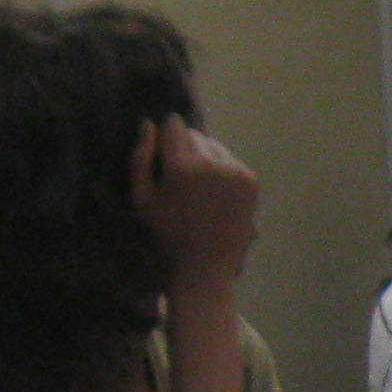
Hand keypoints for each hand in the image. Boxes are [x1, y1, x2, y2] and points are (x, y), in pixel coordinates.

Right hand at [133, 116, 261, 293]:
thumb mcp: (141, 198)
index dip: (165, 137)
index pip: (174, 125)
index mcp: (184, 166)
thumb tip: (148, 123)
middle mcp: (214, 163)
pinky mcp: (251, 181)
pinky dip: (221, 171)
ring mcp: (236, 171)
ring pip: (214, 146)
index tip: (163, 156)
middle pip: (195, 135)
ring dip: (204, 158)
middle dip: (185, 148)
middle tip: (180, 178)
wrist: (205, 269)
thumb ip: (141, 158)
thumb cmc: (165, 236)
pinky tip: (213, 196)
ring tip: (198, 189)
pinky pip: (230, 161)